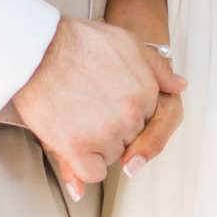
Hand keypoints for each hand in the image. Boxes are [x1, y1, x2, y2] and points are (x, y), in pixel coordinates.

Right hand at [11, 20, 185, 200]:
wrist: (36, 50)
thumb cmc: (76, 42)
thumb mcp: (126, 42)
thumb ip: (156, 67)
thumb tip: (180, 87)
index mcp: (146, 91)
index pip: (148, 119)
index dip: (125, 114)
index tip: (106, 104)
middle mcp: (131, 114)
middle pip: (131, 139)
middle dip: (113, 129)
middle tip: (87, 109)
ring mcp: (106, 133)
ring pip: (112, 156)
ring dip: (97, 147)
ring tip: (75, 120)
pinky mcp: (79, 148)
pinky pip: (93, 173)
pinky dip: (84, 166)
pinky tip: (73, 145)